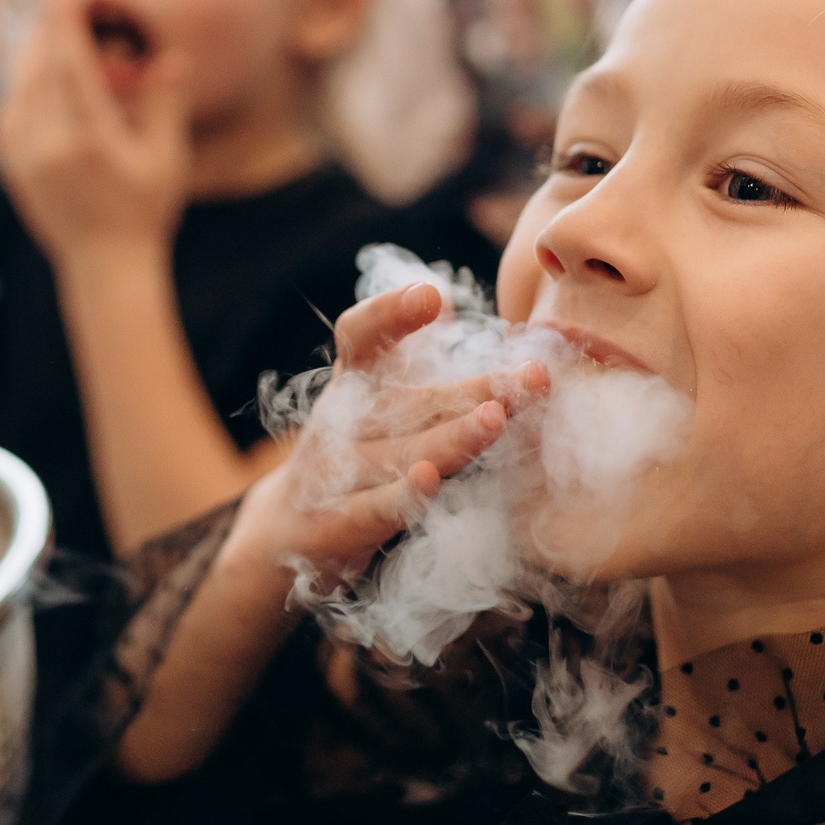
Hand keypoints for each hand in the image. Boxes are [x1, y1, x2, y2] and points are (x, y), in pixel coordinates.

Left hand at [0, 0, 189, 260]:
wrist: (102, 264)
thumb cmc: (144, 211)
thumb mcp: (165, 158)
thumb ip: (165, 104)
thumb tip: (174, 56)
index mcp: (88, 142)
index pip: (70, 67)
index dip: (66, 24)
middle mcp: (47, 145)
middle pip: (40, 67)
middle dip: (52, 31)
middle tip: (65, 2)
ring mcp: (22, 155)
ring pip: (20, 82)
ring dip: (38, 53)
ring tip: (59, 35)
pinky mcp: (10, 161)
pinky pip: (10, 104)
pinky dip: (25, 81)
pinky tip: (43, 73)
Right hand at [235, 284, 548, 583]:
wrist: (290, 529)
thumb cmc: (356, 449)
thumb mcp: (377, 398)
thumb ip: (410, 353)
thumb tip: (448, 297)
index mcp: (352, 382)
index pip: (360, 336)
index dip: (389, 313)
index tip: (431, 295)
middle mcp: (340, 421)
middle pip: (410, 400)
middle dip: (478, 387)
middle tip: (535, 375)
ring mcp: (335, 471)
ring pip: (402, 452)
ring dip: (454, 437)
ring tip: (497, 418)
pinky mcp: (338, 522)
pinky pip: (374, 506)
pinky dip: (402, 494)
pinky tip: (430, 480)